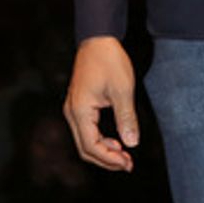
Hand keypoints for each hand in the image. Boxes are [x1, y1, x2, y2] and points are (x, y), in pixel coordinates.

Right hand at [63, 36, 138, 171]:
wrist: (98, 38)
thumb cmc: (109, 60)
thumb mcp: (122, 90)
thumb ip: (126, 118)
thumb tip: (132, 143)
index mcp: (80, 110)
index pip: (91, 146)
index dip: (109, 159)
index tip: (128, 163)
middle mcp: (72, 112)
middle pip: (85, 148)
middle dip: (106, 159)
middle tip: (127, 164)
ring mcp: (73, 108)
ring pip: (84, 140)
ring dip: (103, 150)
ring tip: (124, 155)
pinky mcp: (79, 104)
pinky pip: (86, 130)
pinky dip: (100, 139)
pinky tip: (116, 140)